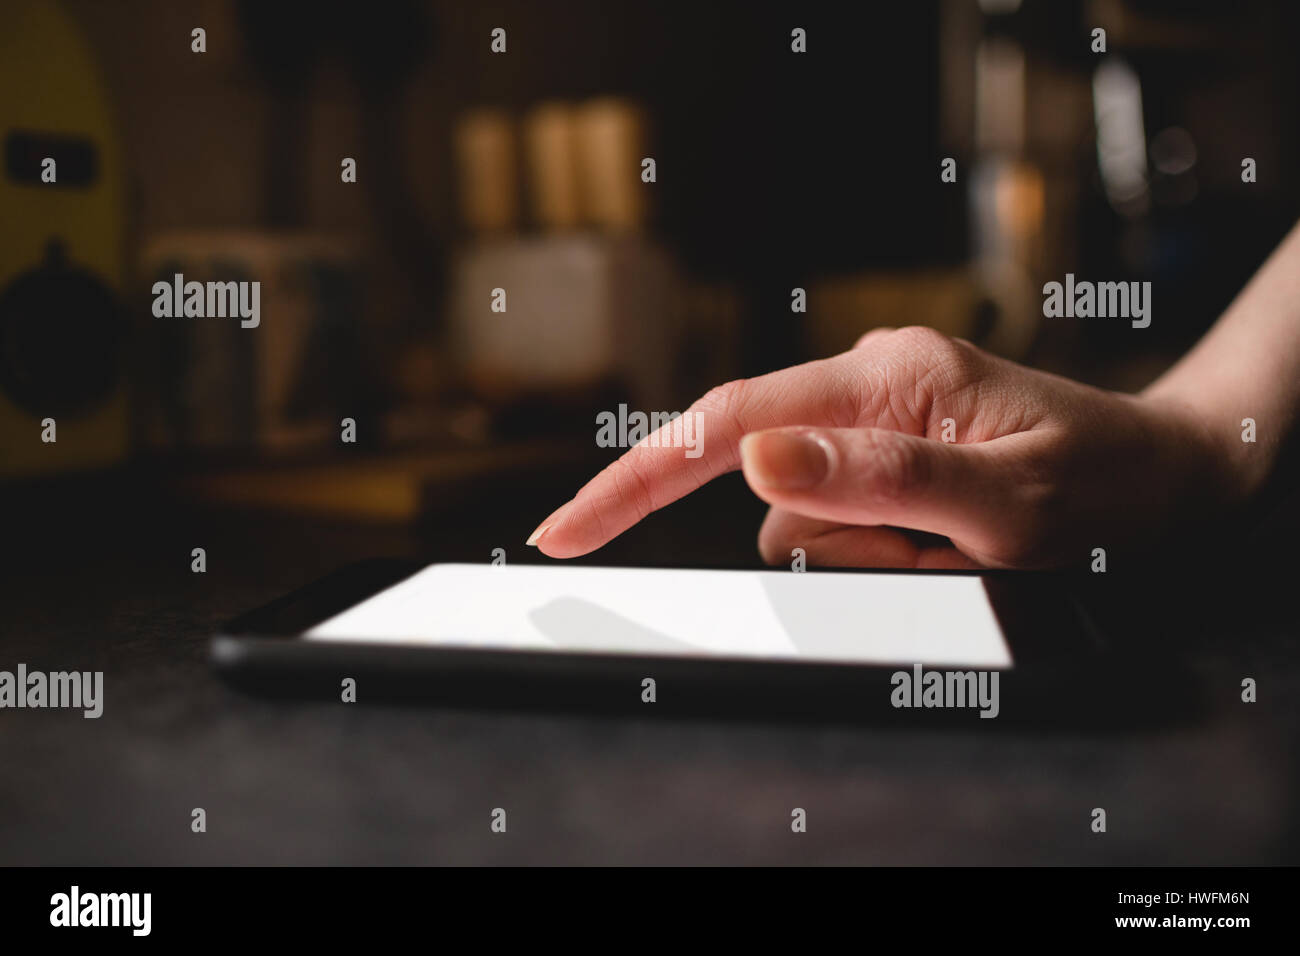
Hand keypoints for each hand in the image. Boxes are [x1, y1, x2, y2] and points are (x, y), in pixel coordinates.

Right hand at [528, 326, 1243, 568]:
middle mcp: (865, 383)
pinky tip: (951, 542)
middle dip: (838, 547)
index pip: (724, 424)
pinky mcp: (883, 450)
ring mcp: (873, 415)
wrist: (1164, 472)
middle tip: (942, 556)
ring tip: (963, 548)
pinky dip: (885, 554)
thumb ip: (877, 479)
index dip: (632, 481)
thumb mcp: (1003, 502)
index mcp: (884, 379)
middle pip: (770, 489)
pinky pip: (841, 525)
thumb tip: (750, 460)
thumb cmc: (1100, 483)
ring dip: (871, 558)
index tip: (563, 531)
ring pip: (806, 523)